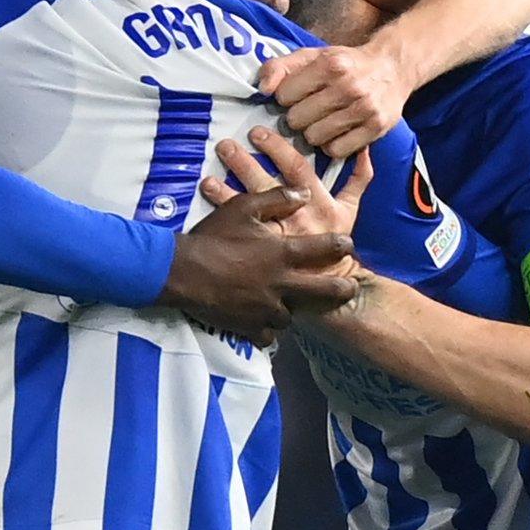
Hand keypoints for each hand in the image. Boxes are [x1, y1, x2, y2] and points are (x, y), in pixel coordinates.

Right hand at [158, 181, 360, 342]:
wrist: (180, 270)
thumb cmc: (211, 236)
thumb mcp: (241, 208)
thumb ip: (276, 199)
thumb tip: (304, 193)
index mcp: (283, 253)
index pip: (327, 248)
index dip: (342, 246)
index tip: (347, 246)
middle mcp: (282, 284)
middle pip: (328, 291)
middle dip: (344, 288)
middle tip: (349, 286)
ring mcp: (267, 309)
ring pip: (294, 316)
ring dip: (292, 309)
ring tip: (287, 303)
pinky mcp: (250, 327)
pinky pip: (268, 335)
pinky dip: (266, 329)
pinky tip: (260, 322)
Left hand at [201, 127, 372, 249]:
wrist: (332, 285)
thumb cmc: (335, 240)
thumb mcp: (350, 210)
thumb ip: (357, 179)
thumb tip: (361, 149)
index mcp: (319, 203)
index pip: (296, 168)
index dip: (277, 148)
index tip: (257, 134)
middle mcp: (298, 218)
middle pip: (265, 184)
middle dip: (243, 163)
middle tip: (224, 146)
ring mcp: (278, 237)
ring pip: (247, 207)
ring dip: (224, 189)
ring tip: (207, 176)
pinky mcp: (263, 254)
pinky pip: (238, 230)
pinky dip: (220, 210)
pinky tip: (206, 194)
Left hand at [258, 44, 411, 158]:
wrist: (392, 67)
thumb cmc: (344, 64)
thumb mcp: (312, 56)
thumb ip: (280, 67)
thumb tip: (262, 88)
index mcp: (330, 65)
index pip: (284, 95)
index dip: (286, 97)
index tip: (297, 94)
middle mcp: (349, 86)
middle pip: (297, 120)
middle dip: (297, 117)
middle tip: (308, 110)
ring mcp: (364, 109)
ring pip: (314, 137)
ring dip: (313, 132)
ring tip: (322, 121)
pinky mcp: (376, 128)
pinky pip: (337, 150)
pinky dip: (332, 145)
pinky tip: (336, 132)